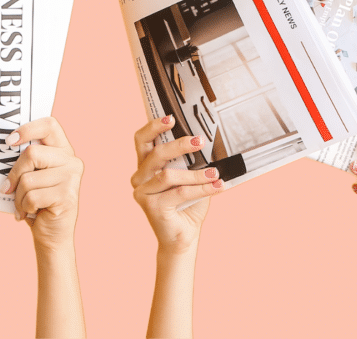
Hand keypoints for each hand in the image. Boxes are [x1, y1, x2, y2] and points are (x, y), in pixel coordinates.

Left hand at [3, 117, 83, 250]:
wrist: (52, 236)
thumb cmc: (38, 203)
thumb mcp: (32, 176)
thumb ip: (26, 162)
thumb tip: (0, 151)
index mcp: (63, 150)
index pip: (49, 125)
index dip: (28, 129)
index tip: (9, 141)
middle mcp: (71, 161)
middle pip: (32, 154)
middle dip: (14, 173)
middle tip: (7, 188)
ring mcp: (71, 178)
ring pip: (28, 179)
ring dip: (18, 197)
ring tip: (22, 205)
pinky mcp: (66, 196)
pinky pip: (32, 197)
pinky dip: (23, 207)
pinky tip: (27, 213)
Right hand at [131, 116, 223, 254]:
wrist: (183, 237)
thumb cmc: (187, 206)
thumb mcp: (189, 178)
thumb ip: (190, 163)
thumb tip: (207, 144)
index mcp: (144, 166)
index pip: (142, 141)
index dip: (153, 127)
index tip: (171, 118)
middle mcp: (139, 177)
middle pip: (155, 154)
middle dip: (178, 145)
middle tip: (200, 141)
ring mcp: (142, 193)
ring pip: (169, 175)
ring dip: (195, 174)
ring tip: (215, 173)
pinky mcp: (151, 207)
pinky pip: (179, 193)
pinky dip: (201, 189)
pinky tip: (217, 186)